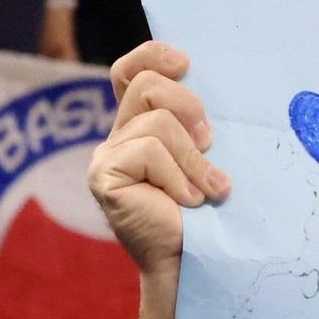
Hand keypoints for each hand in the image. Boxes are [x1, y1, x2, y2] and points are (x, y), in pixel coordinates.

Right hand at [88, 42, 226, 275]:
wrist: (199, 262)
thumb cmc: (212, 212)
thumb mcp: (210, 156)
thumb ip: (199, 123)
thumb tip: (215, 84)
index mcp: (142, 125)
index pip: (131, 71)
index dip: (153, 56)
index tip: (185, 63)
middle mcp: (119, 136)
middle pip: (147, 85)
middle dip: (188, 106)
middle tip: (210, 143)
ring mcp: (106, 156)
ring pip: (156, 122)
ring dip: (193, 159)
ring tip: (207, 191)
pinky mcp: (103, 175)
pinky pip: (148, 151)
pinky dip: (178, 177)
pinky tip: (187, 203)